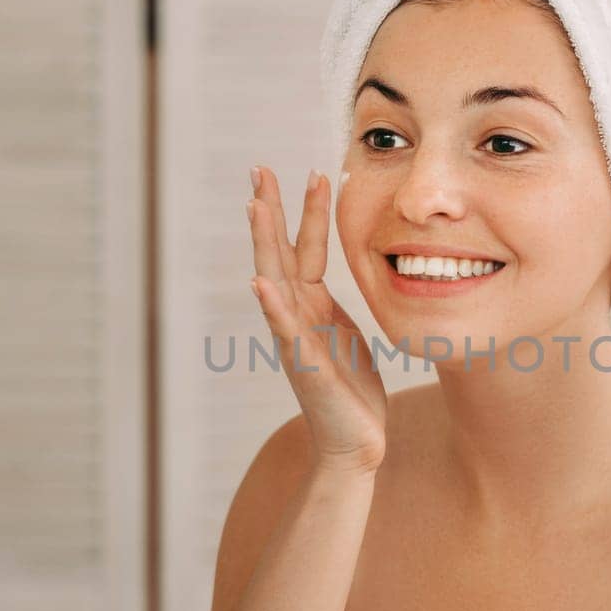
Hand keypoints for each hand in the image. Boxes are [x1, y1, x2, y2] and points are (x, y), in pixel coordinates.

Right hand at [247, 166, 387, 473]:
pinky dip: (271, 307)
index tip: (311, 170)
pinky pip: (285, 331)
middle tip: (260, 168)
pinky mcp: (304, 366)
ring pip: (274, 281)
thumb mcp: (346, 333)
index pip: (304, 247)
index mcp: (310, 305)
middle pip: (278, 253)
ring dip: (264, 243)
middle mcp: (296, 315)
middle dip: (269, 210)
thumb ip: (332, 304)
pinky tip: (260, 284)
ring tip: (255, 207)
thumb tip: (342, 274)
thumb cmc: (350, 390)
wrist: (355, 443)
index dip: (306, 210)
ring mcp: (295, 339)